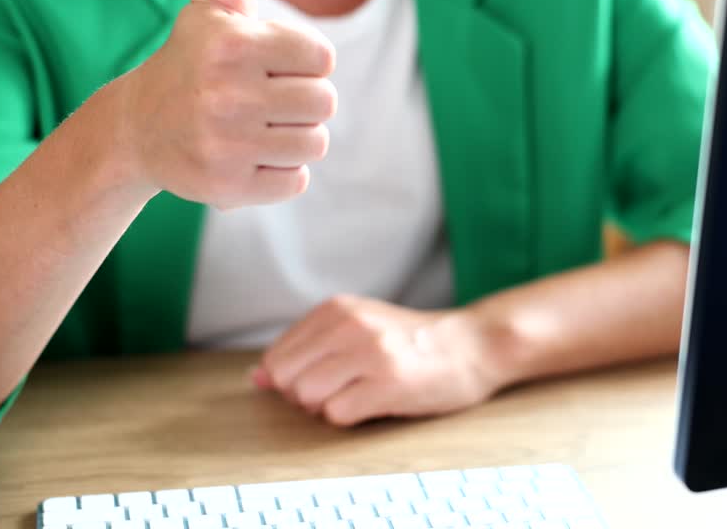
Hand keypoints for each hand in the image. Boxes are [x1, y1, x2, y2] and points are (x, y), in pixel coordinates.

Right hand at [116, 0, 336, 209]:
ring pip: (314, 144)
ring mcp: (225, 144)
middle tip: (263, 99)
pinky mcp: (226, 188)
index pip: (322, 59)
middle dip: (301, 100)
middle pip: (324, 104)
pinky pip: (295, 182)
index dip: (302, 61)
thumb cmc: (193, 56)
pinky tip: (246, 156)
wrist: (138, 128)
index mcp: (234, 46)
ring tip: (257, 127)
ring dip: (293, 137)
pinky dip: (279, 173)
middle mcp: (227, 96)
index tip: (269, 63)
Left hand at [253, 295, 504, 426]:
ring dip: (326, 408)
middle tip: (339, 390)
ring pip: (307, 397)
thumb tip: (256, 378)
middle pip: (286, 378)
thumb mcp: (355, 328)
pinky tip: (374, 402)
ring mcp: (370, 354)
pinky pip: (337, 414)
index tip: (324, 378)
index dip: (292, 378)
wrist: (470, 346)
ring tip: (358, 395)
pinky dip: (349, 417)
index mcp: (336, 309)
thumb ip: (306, 348)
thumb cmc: (408, 342)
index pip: (278, 356)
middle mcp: (349, 325)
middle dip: (303, 395)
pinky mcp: (388, 383)